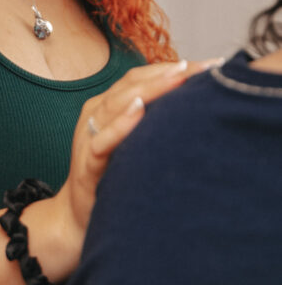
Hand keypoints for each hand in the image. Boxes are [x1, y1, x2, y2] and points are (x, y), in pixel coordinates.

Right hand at [55, 58, 221, 259]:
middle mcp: (96, 114)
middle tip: (201, 68)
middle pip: (131, 84)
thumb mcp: (132, 144)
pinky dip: (120, 123)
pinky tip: (139, 110)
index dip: (171, 69)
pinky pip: (102, 139)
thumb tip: (194, 108)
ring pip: (117, 104)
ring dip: (149, 89)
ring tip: (177, 77)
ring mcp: (88, 136)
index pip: (140, 78)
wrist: (75, 218)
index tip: (208, 66)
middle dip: (168, 73)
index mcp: (107, 106)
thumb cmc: (110, 178)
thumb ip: (152, 124)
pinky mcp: (86, 162)